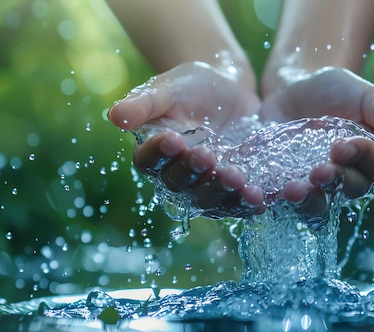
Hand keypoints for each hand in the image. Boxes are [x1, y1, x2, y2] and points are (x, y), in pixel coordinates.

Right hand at [108, 62, 265, 217]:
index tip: (174, 139)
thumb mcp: (167, 88)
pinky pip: (239, 203)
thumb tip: (115, 116)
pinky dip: (248, 203)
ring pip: (210, 200)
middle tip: (207, 156)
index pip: (150, 162)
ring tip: (236, 177)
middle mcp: (178, 177)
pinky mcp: (235, 190)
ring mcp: (207, 186)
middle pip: (180, 186)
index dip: (160, 154)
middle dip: (194, 173)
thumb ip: (144, 102)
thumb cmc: (191, 86)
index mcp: (155, 154)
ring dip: (222, 192)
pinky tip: (259, 197)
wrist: (230, 88)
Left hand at [260, 67, 373, 214]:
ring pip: (317, 207)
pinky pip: (281, 204)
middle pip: (349, 192)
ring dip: (307, 201)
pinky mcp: (284, 189)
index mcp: (373, 159)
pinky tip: (261, 194)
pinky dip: (273, 202)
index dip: (365, 160)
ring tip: (293, 190)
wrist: (292, 88)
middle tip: (319, 170)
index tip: (344, 143)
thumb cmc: (334, 90)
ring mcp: (316, 188)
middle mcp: (348, 180)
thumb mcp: (361, 93)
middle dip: (336, 181)